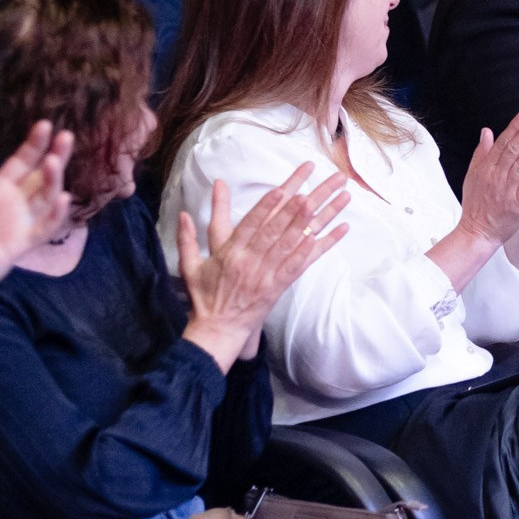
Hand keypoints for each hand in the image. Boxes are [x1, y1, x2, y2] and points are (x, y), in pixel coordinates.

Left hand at [0, 123, 75, 307]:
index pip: (23, 161)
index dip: (35, 144)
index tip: (45, 124)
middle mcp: (14, 203)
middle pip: (43, 175)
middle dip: (56, 155)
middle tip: (65, 136)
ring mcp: (19, 224)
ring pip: (46, 198)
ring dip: (54, 180)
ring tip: (54, 162)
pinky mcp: (19, 244)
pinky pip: (43, 230)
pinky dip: (55, 216)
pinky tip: (63, 199)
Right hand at [179, 167, 349, 367]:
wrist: (217, 330)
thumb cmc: (204, 296)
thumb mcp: (190, 265)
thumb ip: (187, 237)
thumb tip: (183, 213)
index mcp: (230, 254)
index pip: (251, 225)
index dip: (267, 207)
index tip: (282, 189)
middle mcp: (251, 262)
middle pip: (277, 230)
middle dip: (297, 207)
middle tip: (316, 188)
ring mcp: (267, 275)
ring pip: (293, 244)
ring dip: (313, 222)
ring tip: (330, 203)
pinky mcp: (279, 286)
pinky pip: (301, 264)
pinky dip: (318, 248)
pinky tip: (335, 231)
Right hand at [457, 112, 518, 245]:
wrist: (477, 232)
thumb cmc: (476, 205)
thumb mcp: (473, 175)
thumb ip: (481, 153)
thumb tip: (486, 132)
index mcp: (486, 168)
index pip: (503, 142)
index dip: (514, 127)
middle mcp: (497, 176)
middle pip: (513, 149)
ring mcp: (507, 189)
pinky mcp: (518, 202)